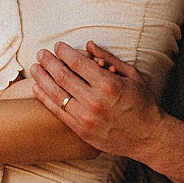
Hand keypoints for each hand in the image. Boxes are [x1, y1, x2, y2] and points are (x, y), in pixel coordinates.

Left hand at [31, 41, 164, 159]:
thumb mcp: (133, 76)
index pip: (77, 62)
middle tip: (41, 53)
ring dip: (42, 78)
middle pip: (63, 76)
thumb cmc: (143, 103)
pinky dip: (45, 98)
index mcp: (108, 84)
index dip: (64, 52)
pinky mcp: (81, 130)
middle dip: (49, 62)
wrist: (148, 137)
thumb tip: (89, 45)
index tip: (57, 46)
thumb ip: (109, 59)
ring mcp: (86, 117)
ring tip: (35, 68)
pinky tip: (37, 88)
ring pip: (56, 93)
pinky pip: (58, 112)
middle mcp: (94, 100)